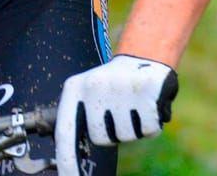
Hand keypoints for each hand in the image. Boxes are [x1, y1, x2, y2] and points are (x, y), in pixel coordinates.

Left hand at [56, 54, 177, 173]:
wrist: (143, 56)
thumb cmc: (111, 84)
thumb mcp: (88, 93)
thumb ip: (78, 119)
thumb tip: (67, 158)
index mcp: (75, 88)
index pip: (66, 132)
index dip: (67, 161)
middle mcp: (95, 86)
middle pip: (101, 138)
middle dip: (112, 132)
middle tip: (118, 111)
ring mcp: (120, 88)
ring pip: (126, 136)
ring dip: (133, 127)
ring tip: (132, 105)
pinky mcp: (146, 91)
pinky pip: (148, 129)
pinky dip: (150, 124)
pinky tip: (147, 105)